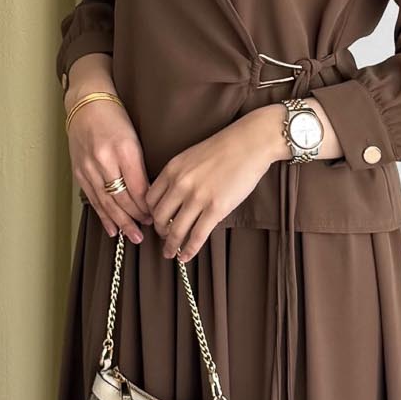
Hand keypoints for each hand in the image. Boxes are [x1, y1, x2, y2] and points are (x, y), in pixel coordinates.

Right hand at [66, 92, 152, 241]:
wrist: (86, 103)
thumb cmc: (114, 117)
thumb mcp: (133, 138)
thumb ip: (139, 166)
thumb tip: (148, 195)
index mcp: (123, 150)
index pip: (137, 188)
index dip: (147, 206)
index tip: (156, 216)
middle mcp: (104, 161)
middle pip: (122, 198)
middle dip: (136, 218)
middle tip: (148, 232)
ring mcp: (89, 168)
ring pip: (106, 203)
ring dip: (121, 222)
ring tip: (132, 236)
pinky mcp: (79, 172)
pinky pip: (93, 199)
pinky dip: (103, 215)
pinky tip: (112, 228)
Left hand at [145, 111, 283, 261]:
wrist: (250, 143)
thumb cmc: (225, 148)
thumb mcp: (191, 156)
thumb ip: (179, 175)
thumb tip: (175, 198)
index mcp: (172, 170)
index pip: (150, 199)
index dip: (150, 214)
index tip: (156, 221)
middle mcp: (180, 184)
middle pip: (159, 217)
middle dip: (160, 231)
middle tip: (164, 238)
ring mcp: (198, 197)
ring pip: (176, 230)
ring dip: (171, 245)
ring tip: (171, 253)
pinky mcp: (216, 208)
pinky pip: (197, 235)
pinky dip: (189, 249)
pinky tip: (186, 256)